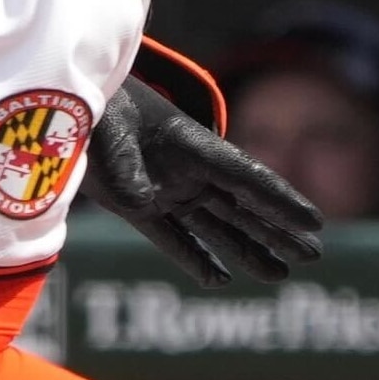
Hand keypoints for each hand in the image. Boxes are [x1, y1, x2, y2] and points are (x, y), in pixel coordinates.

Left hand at [81, 67, 322, 287]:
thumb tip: (144, 203)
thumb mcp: (112, 134)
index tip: (315, 223)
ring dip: (247, 250)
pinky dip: (194, 258)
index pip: (246, 179)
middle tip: (314, 256)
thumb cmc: (96, 108)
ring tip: (279, 275)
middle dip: (278, 232)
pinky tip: (218, 280)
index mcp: (191, 146)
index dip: (282, 203)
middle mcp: (186, 171)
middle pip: (243, 207)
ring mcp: (165, 188)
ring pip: (216, 226)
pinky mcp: (137, 204)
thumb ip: (129, 169)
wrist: (63, 99)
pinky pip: (173, 238)